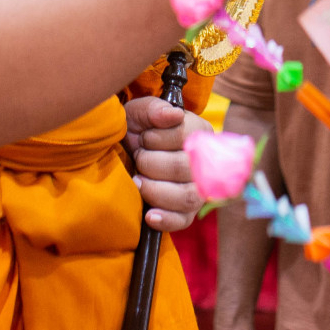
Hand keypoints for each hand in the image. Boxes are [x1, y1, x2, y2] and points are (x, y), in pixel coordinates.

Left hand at [124, 94, 198, 232]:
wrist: (123, 154)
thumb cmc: (136, 130)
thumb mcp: (139, 112)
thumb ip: (155, 109)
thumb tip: (174, 115)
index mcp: (200, 133)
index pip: (185, 137)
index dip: (157, 138)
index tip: (144, 137)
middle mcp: (206, 163)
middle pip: (184, 169)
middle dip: (151, 163)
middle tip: (138, 157)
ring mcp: (198, 190)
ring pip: (186, 197)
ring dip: (155, 190)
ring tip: (137, 180)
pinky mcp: (186, 214)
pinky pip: (182, 221)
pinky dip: (165, 219)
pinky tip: (149, 215)